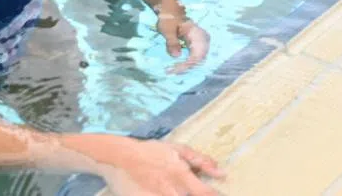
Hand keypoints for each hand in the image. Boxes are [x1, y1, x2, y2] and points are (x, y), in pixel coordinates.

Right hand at [83, 133, 223, 195]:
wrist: (121, 157)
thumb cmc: (152, 151)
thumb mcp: (177, 149)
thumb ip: (199, 160)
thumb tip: (220, 169)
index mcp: (180, 173)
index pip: (202, 192)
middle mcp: (169, 188)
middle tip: (211, 195)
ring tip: (184, 194)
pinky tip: (172, 194)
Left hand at [154, 0, 209, 73]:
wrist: (169, 7)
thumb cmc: (168, 17)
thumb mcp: (167, 30)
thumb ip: (172, 43)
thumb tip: (177, 56)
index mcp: (195, 33)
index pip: (196, 54)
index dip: (187, 65)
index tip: (174, 70)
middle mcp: (201, 36)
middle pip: (200, 57)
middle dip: (188, 67)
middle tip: (173, 71)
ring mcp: (200, 38)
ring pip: (200, 56)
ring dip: (189, 65)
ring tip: (175, 69)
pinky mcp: (196, 40)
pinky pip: (196, 53)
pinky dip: (189, 60)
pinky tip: (180, 64)